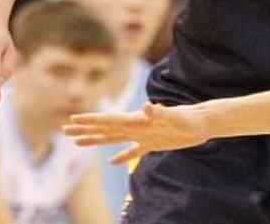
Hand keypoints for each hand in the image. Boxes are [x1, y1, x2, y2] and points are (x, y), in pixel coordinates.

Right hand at [65, 102, 210, 164]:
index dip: (91, 120)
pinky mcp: (155, 143)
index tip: (72, 119)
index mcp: (138, 121)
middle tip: (65, 130)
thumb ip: (160, 112)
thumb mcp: (175, 117)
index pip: (110, 120)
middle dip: (86, 129)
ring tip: (78, 142)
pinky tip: (112, 162)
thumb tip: (145, 107)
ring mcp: (145, 135)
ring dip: (97, 140)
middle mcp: (138, 126)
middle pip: (106, 128)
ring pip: (115, 139)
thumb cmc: (190, 119)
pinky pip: (133, 151)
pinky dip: (122, 156)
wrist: (204, 122)